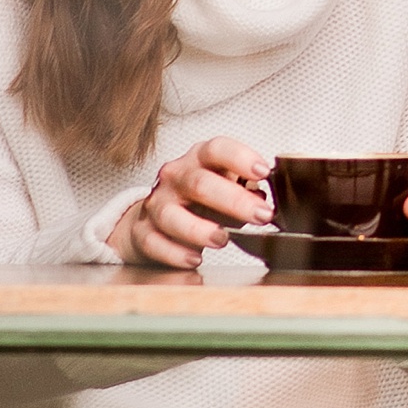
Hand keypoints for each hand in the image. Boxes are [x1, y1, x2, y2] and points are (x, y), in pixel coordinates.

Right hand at [110, 137, 275, 268]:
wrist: (154, 215)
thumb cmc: (199, 198)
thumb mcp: (223, 185)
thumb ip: (244, 191)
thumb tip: (264, 201)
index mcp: (198, 159)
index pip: (216, 149)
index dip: (241, 158)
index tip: (263, 172)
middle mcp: (175, 177)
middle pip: (200, 184)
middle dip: (234, 200)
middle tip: (261, 215)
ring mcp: (156, 204)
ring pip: (172, 215)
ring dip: (200, 229)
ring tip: (223, 239)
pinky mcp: (142, 231)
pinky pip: (154, 243)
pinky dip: (175, 253)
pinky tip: (195, 258)